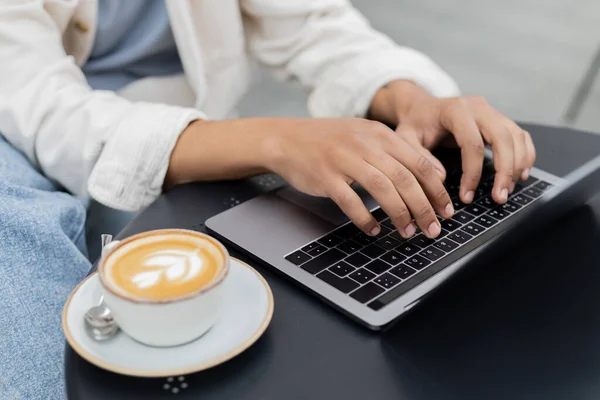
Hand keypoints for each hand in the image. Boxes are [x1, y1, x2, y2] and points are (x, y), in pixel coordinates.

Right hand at [263, 118, 453, 237]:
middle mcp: (365, 144)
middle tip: (433, 229)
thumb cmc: (329, 141)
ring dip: (400, 215)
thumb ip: (397, 152)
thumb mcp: (366, 136)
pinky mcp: (325, 177)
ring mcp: (344, 159)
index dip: (436, 189)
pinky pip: (351, 201)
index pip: (419, 162)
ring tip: (407, 232)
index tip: (445, 210)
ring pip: (383, 189)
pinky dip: (365, 218)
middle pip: (405, 178)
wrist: (287, 139)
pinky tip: (374, 229)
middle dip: (424, 207)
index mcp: (379, 134)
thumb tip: (433, 174)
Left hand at [368, 80, 535, 203]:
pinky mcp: (499, 119)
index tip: (466, 196)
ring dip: (516, 165)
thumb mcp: (406, 139)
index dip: (472, 173)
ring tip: (507, 191)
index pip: (472, 144)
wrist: (421, 108)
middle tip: (500, 197)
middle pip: (502, 138)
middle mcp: (478, 107)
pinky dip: (525, 155)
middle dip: (504, 171)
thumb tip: (441, 178)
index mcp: (455, 110)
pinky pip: (520, 136)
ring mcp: (492, 111)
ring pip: (515, 137)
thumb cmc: (414, 124)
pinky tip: (520, 174)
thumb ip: (419, 157)